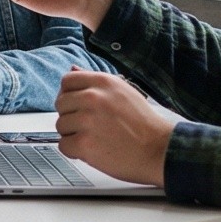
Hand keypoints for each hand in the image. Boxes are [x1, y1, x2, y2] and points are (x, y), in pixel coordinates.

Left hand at [54, 70, 176, 185]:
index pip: (67, 81)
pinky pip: (64, 145)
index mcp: (103, 82)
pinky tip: (93, 150)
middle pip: (61, 104)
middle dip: (71, 116)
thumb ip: (96, 82)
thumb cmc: (144, 125)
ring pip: (60, 125)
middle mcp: (93, 97)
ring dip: (73, 134)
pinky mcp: (85, 143)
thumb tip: (73, 70)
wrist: (160, 151)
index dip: (70, 95)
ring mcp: (88, 120)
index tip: (77, 106)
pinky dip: (75, 151)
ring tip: (96, 138)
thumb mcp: (124, 92)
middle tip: (91, 126)